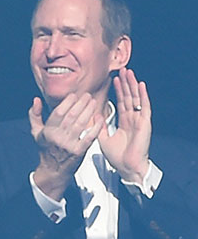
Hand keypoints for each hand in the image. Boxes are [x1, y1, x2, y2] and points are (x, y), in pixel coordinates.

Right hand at [30, 94, 101, 200]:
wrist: (53, 171)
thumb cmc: (46, 150)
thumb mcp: (36, 132)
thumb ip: (34, 115)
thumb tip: (36, 100)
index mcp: (47, 131)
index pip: (58, 112)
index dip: (67, 102)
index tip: (74, 96)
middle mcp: (57, 137)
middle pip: (71, 116)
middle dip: (81, 103)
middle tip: (87, 96)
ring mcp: (68, 144)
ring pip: (80, 123)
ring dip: (88, 111)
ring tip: (93, 102)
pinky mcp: (79, 151)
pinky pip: (89, 136)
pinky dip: (96, 126)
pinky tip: (99, 118)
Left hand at [98, 68, 150, 183]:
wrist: (126, 167)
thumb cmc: (118, 156)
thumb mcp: (103, 138)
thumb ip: (99, 126)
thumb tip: (94, 115)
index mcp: (124, 123)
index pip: (121, 102)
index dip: (118, 91)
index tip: (114, 80)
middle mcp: (132, 119)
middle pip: (129, 97)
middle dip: (125, 84)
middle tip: (122, 70)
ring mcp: (139, 120)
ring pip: (135, 98)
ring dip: (132, 85)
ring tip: (129, 73)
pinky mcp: (144, 123)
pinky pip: (144, 106)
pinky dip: (142, 95)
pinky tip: (141, 85)